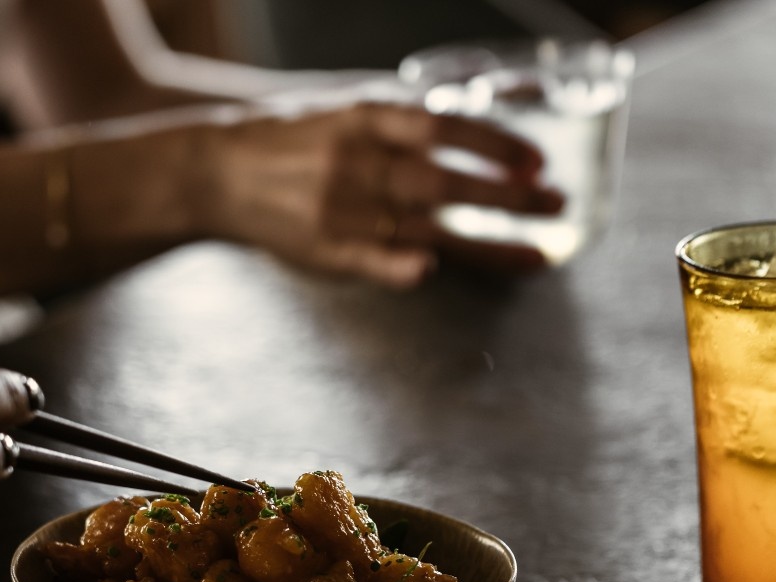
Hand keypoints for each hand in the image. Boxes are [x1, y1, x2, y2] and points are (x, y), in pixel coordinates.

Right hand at [201, 97, 563, 286]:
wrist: (217, 172)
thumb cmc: (291, 143)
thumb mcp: (345, 114)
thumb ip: (400, 127)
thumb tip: (469, 138)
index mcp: (365, 120)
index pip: (444, 127)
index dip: (495, 144)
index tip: (538, 160)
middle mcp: (358, 162)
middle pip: (445, 181)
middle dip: (508, 196)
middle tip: (558, 205)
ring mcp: (340, 209)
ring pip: (425, 227)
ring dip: (486, 244)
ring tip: (538, 255)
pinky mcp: (323, 248)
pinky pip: (368, 260)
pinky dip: (397, 266)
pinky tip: (429, 272)